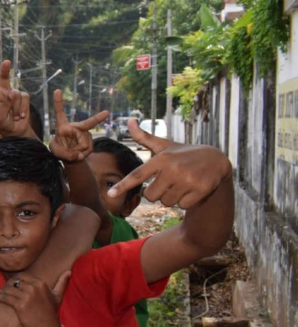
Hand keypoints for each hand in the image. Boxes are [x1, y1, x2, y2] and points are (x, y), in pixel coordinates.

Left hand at [0, 60, 31, 137]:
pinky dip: (23, 108)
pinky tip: (20, 115)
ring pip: (16, 95)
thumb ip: (4, 106)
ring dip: (16, 108)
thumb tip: (12, 93)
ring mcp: (14, 94)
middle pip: (4, 77)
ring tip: (14, 117)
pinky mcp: (24, 97)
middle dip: (5, 69)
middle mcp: (4, 92)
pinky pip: (25, 98)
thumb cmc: (3, 125)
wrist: (15, 131)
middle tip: (6, 62)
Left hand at [0, 272, 70, 326]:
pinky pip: (6, 298)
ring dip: (1, 291)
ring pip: (8, 289)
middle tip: (2, 289)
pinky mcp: (19, 306)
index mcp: (40, 283)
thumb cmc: (51, 313)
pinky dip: (0, 297)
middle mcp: (33, 287)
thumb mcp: (58, 296)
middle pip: (14, 282)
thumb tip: (69, 271)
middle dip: (7, 285)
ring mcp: (26, 296)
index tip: (10, 284)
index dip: (14, 280)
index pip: (22, 276)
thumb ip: (62, 282)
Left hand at [48, 90, 106, 162]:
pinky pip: (88, 149)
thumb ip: (66, 154)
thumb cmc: (59, 150)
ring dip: (78, 151)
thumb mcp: (56, 152)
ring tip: (73, 153)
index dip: (58, 102)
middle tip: (106, 112)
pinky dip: (83, 154)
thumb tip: (79, 156)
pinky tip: (79, 154)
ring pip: (84, 144)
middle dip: (98, 118)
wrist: (70, 155)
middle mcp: (75, 127)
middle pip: (88, 123)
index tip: (57, 90)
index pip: (59, 112)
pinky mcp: (90, 139)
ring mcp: (84, 133)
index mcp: (62, 126)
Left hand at [108, 120, 231, 207]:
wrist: (216, 160)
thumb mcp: (164, 145)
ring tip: (182, 183)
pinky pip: (182, 205)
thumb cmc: (183, 154)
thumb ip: (144, 138)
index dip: (123, 185)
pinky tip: (192, 189)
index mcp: (161, 159)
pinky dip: (186, 201)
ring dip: (172, 196)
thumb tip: (129, 121)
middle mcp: (173, 169)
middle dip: (158, 192)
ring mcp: (188, 180)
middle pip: (151, 196)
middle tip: (169, 181)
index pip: (138, 175)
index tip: (110, 195)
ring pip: (167, 202)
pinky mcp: (201, 189)